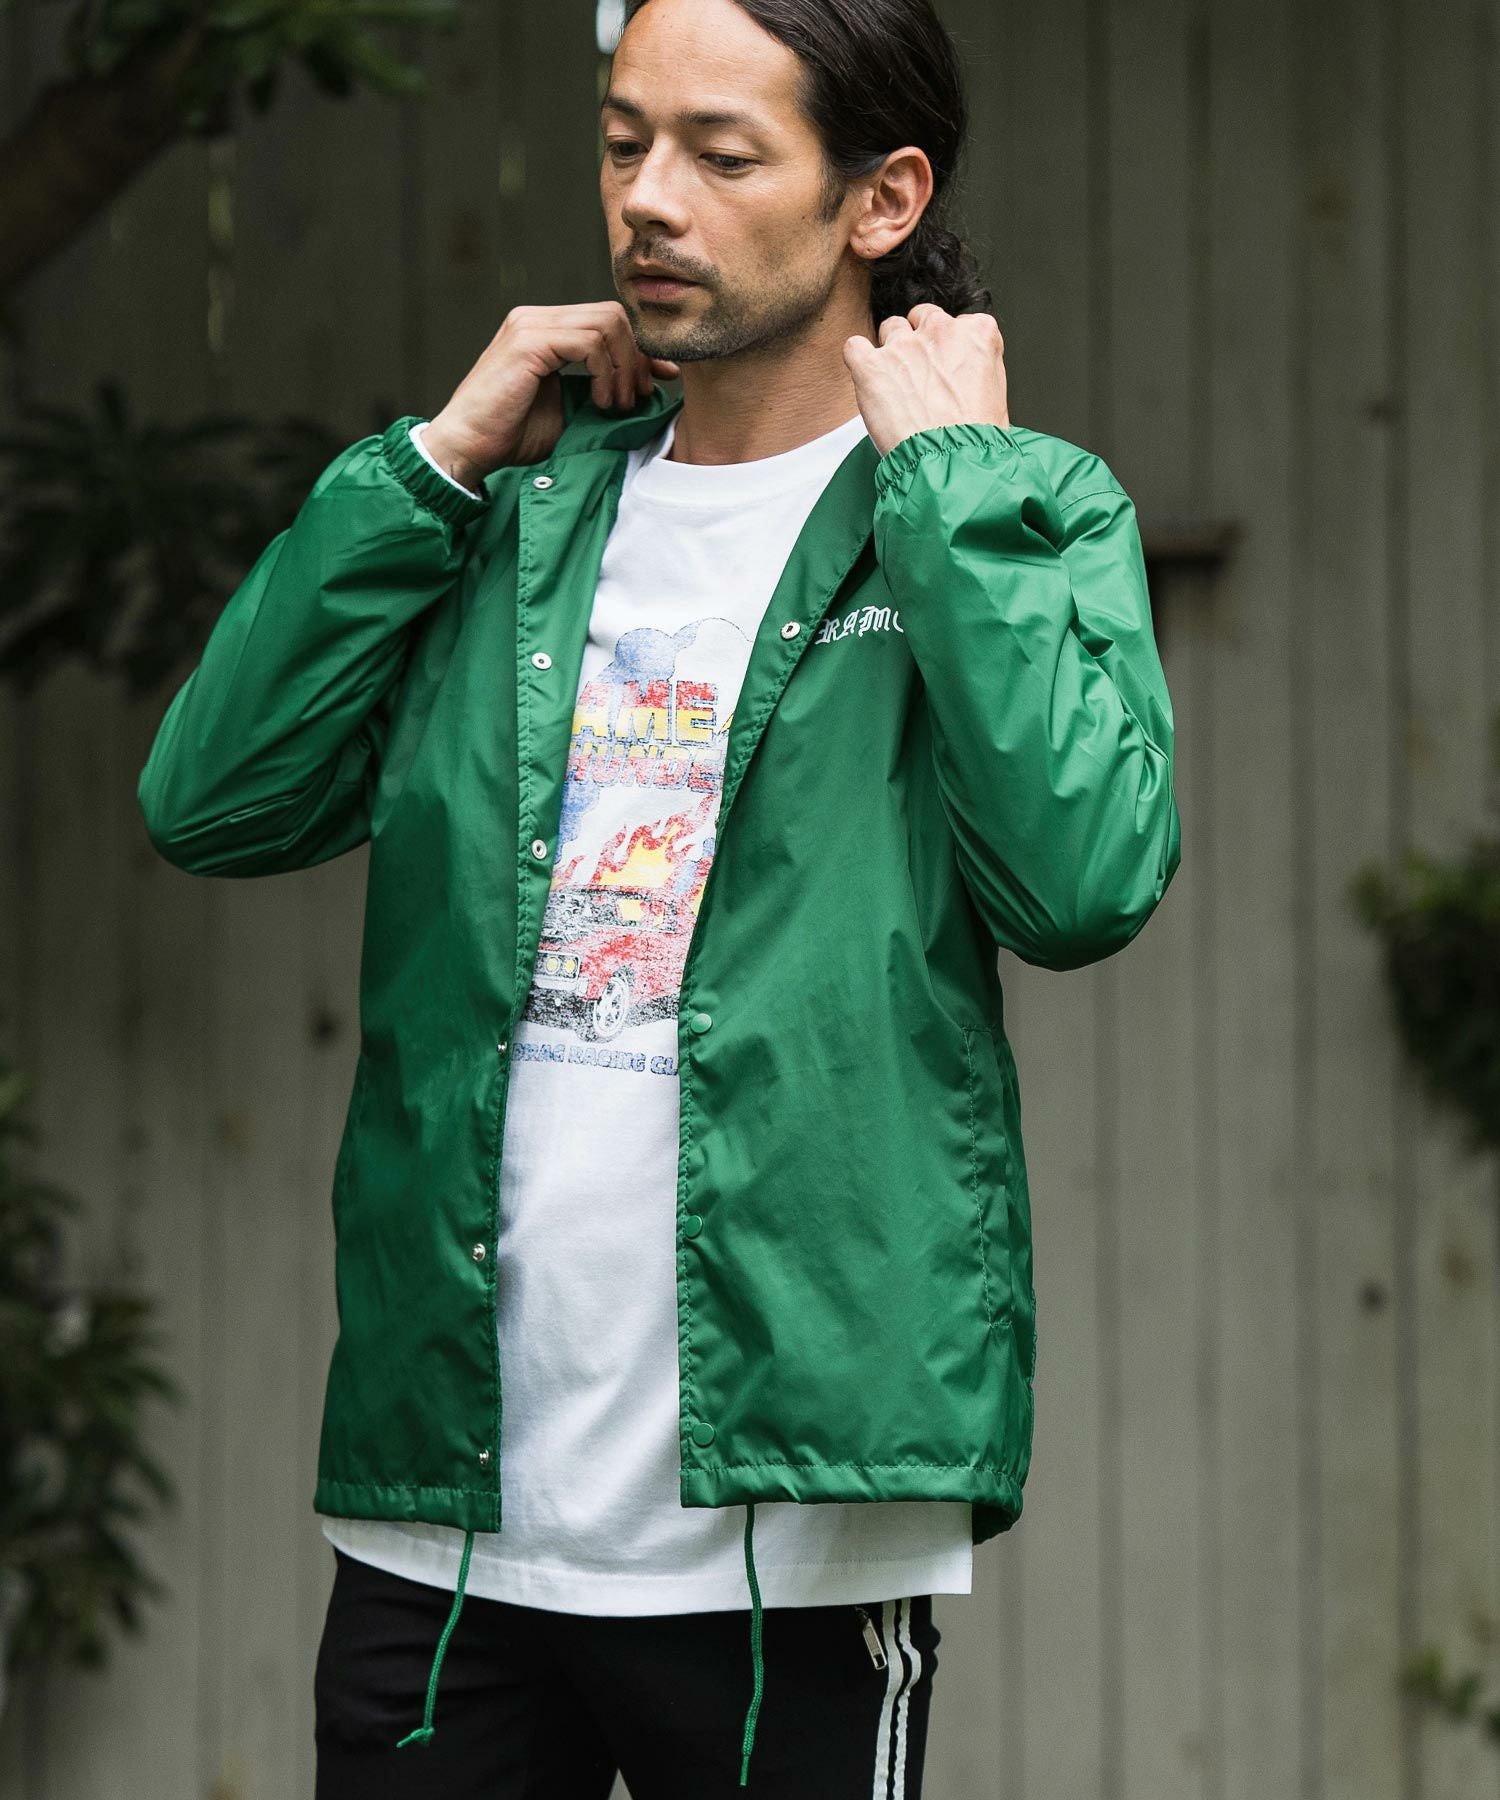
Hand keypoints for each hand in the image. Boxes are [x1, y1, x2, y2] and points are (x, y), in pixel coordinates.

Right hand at [423, 302, 680, 483]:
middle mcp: (537, 318)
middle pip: (614, 315)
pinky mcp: (528, 341)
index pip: (608, 320)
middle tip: (641, 397)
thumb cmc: (511, 436)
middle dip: (638, 356)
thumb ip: (601, 389)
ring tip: (619, 404)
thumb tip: (648, 386)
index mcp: (545, 329)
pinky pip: (590, 342)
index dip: (641, 348)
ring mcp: (530, 325)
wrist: (466, 448)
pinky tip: (602, 402)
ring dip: (625, 367)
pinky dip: (606, 373)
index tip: (662, 379)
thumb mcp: (570, 409)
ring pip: (608, 323)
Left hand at [842, 303, 1009, 458]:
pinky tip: (868, 381)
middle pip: (923, 317)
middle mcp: (941, 330)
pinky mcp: (872, 365)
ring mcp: (904, 345)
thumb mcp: (997, 395)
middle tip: (920, 377)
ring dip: (891, 352)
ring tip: (896, 387)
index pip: (959, 324)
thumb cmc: (976, 440)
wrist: (952, 463)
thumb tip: (964, 373)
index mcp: (978, 333)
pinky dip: (858, 362)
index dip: (949, 350)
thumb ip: (977, 369)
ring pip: (891, 328)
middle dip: (920, 342)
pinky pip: (855, 347)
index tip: (946, 373)